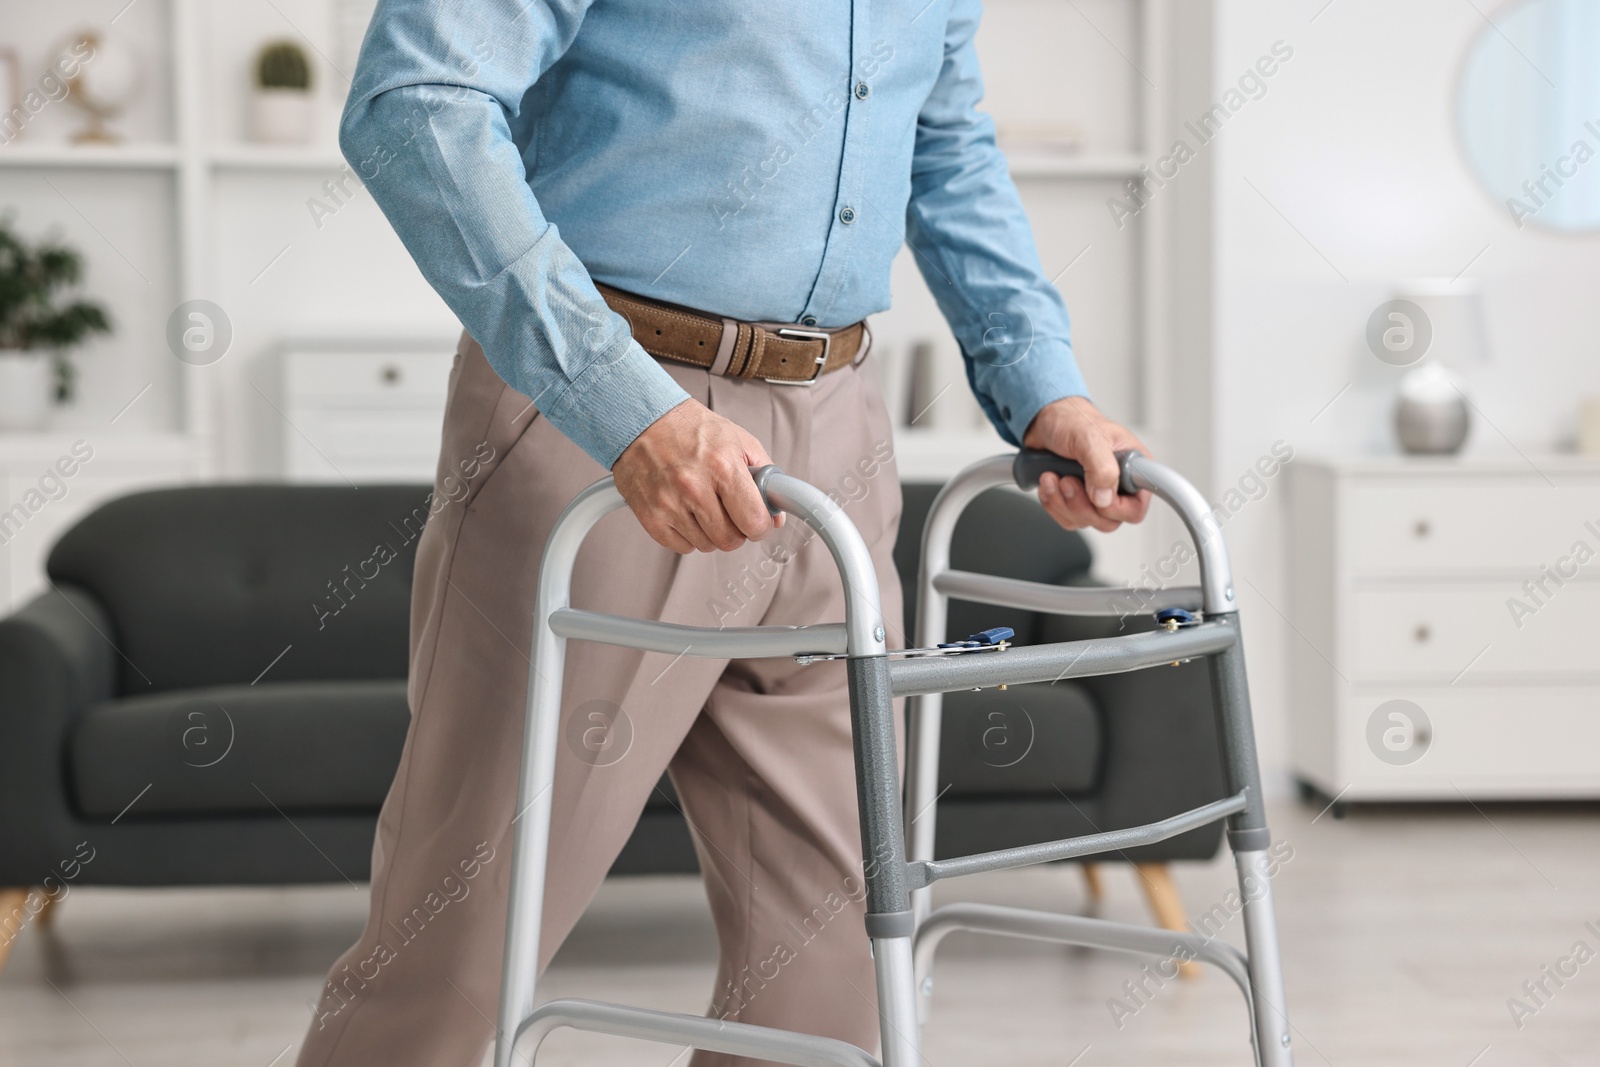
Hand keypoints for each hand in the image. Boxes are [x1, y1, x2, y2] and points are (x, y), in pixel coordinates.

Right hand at [612, 399, 783, 553]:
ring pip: (706, 546)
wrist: (642, 421)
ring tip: (704, 505)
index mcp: (722, 466)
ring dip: (711, 532)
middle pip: (730, 540)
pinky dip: (687, 535)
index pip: (754, 522)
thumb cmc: (690, 429)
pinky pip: (681, 547)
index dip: (761, 525)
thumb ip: (765, 477)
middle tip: (730, 512)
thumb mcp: (739, 441)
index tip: (757, 520)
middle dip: (736, 530)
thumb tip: (776, 515)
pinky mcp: (651, 517)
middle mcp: (694, 487)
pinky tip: (686, 511)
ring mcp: (669, 504)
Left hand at [1022, 396, 1151, 532]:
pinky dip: (1052, 502)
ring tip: (1052, 476)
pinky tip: (1048, 482)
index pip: (1137, 507)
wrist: (1045, 420)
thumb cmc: (1073, 420)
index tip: (1097, 495)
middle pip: (1108, 520)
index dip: (1117, 509)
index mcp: (1133, 469)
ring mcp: (1095, 494)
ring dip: (1062, 502)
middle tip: (1067, 480)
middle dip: (1081, 505)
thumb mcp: (1089, 437)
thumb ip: (1101, 467)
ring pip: (1084, 521)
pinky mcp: (1075, 499)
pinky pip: (1066, 518)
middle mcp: (1118, 484)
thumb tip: (1103, 498)